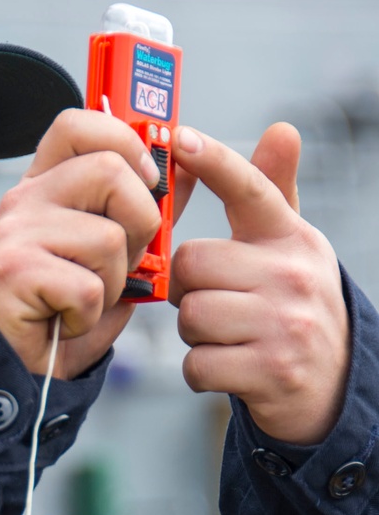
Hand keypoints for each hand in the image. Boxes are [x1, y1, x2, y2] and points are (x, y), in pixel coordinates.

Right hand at [0, 110, 162, 376]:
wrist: (13, 365)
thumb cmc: (63, 307)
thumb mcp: (112, 253)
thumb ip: (145, 209)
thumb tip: (186, 167)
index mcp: (45, 185)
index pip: (78, 124)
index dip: (124, 141)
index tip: (146, 179)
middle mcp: (24, 199)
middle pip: (110, 170)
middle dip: (140, 223)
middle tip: (120, 262)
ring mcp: (15, 234)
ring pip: (108, 238)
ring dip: (114, 282)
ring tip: (85, 299)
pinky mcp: (12, 273)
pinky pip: (88, 288)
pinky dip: (90, 315)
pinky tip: (65, 320)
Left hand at [169, 123, 349, 444]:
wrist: (334, 384)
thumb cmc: (293, 305)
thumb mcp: (292, 248)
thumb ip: (275, 194)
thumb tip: (281, 130)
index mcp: (292, 238)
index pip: (250, 189)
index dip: (213, 161)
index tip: (181, 137)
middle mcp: (293, 275)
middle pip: (191, 264)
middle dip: (188, 289)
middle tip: (214, 302)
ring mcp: (284, 324)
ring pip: (190, 315)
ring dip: (194, 334)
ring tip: (225, 335)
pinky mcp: (270, 371)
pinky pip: (196, 363)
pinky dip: (200, 371)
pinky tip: (227, 366)